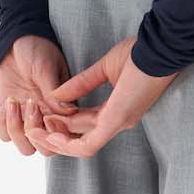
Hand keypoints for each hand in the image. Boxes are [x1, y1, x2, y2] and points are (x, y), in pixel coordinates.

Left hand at [0, 35, 79, 156]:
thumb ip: (53, 90)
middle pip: (47, 149)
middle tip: (30, 105)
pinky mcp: (11, 116)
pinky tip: (6, 105)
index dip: (57, 133)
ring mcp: (29, 119)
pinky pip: (5, 136)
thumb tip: (67, 112)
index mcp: (64, 108)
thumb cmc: (37, 50)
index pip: (67, 136)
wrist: (16, 42)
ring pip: (26, 148)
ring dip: (18, 131)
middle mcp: (48, 118)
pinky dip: (3, 126)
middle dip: (36, 133)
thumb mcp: (46, 67)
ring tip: (14, 103)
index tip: (47, 113)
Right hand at [24, 36, 178, 158]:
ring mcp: (118, 123)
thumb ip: (82, 83)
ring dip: (57, 141)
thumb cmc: (141, 53)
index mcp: (117, 109)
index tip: (43, 113)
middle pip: (81, 137)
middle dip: (55, 134)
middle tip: (32, 126)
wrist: (160, 46)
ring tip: (35, 131)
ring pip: (83, 146)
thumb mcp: (105, 68)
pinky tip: (51, 135)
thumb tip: (58, 95)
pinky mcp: (117, 120)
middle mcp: (118, 121)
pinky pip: (89, 144)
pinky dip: (68, 143)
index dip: (62, 121)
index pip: (85, 123)